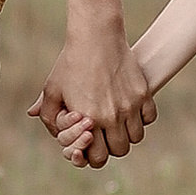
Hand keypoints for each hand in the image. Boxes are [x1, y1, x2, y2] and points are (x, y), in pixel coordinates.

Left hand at [33, 35, 155, 161]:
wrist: (96, 36)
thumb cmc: (71, 62)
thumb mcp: (52, 88)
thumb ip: (48, 113)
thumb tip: (47, 130)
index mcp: (87, 118)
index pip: (97, 158)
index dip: (93, 156)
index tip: (91, 145)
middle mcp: (110, 116)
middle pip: (119, 151)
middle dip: (110, 146)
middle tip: (104, 134)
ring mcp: (129, 106)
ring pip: (135, 138)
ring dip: (126, 133)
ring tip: (117, 121)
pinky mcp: (142, 94)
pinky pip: (148, 119)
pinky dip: (140, 118)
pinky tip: (129, 108)